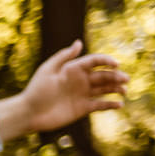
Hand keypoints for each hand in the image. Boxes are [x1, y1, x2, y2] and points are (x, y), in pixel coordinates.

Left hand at [0, 40, 127, 138]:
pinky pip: (100, 105)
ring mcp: (83, 94)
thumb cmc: (36, 90)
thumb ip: (63, 57)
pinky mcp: (83, 108)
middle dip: (116, 76)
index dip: (107, 61)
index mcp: (73, 69)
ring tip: (124, 91)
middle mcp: (81, 80)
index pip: (95, 62)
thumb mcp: (47, 70)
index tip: (116, 64)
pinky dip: (111, 105)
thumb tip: (78, 42)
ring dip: (117, 88)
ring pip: (105, 89)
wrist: (29, 113)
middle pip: (103, 75)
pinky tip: (119, 105)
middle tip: (125, 79)